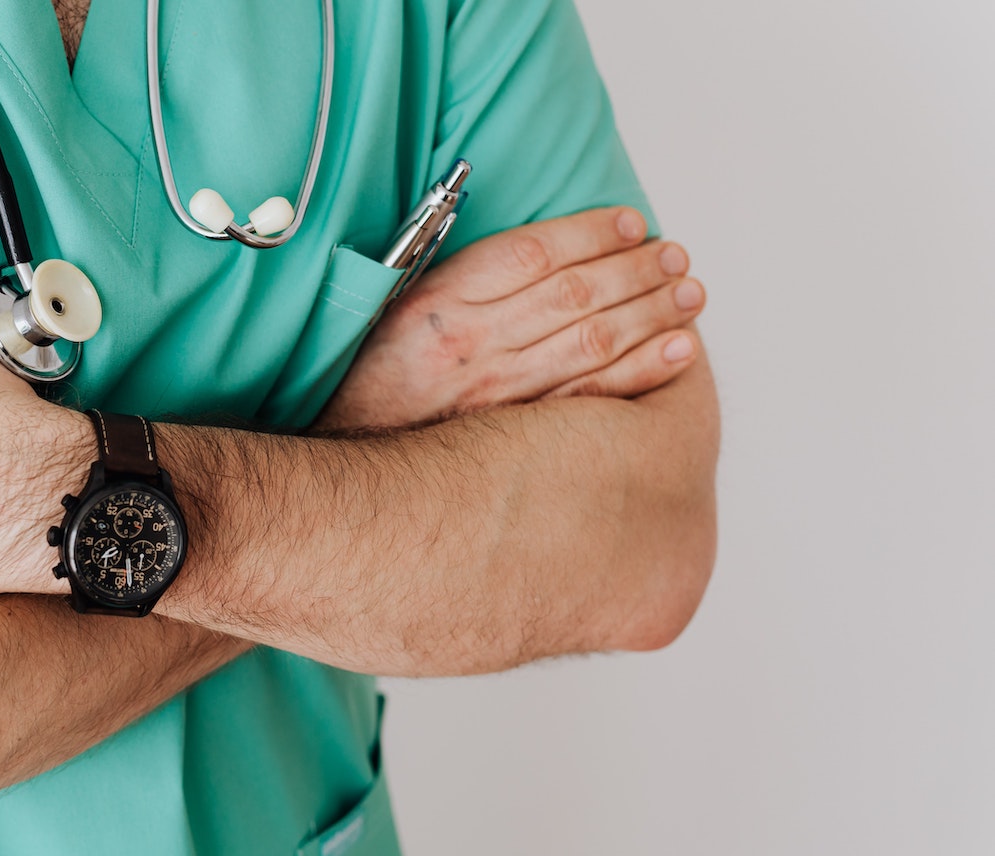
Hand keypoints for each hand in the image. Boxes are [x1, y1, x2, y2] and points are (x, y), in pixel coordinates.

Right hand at [318, 208, 704, 429]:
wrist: (345, 454)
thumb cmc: (375, 375)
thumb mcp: (395, 308)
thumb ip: (458, 274)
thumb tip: (535, 243)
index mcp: (439, 303)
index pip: (531, 254)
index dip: (590, 233)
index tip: (631, 221)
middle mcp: (470, 346)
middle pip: (574, 294)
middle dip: (636, 269)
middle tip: (677, 254)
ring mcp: (496, 396)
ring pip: (594, 342)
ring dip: (652, 312)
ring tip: (689, 292)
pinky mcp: (516, 438)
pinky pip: (593, 399)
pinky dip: (643, 371)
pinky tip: (678, 350)